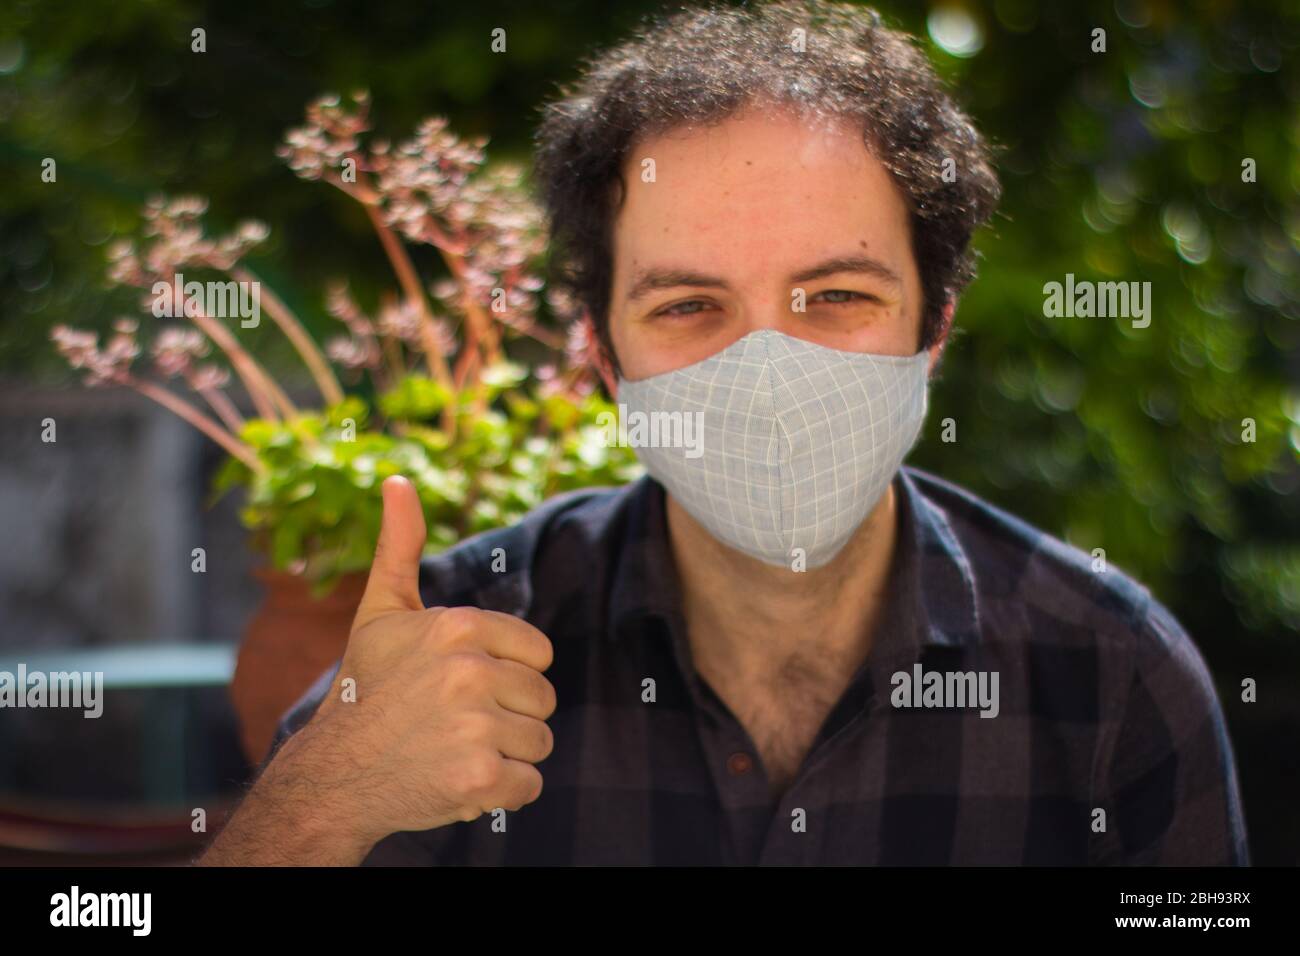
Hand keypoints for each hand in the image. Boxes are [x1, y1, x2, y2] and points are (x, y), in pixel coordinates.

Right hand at [288, 475, 556, 845]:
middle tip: (454, 723)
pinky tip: (458, 780)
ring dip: (505, 755)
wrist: (331, 776)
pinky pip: (530, 785)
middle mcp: (470, 671)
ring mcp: (475, 727)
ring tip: (453, 750)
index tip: (463, 686)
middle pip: (543, 699)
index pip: (539, 654)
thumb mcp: (381, 611)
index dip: (507, 674)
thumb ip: (400, 546)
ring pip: (539, 742)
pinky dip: (501, 792)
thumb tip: (398, 480)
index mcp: (459, 626)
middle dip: (508, 716)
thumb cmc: (366, 688)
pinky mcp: (479, 780)